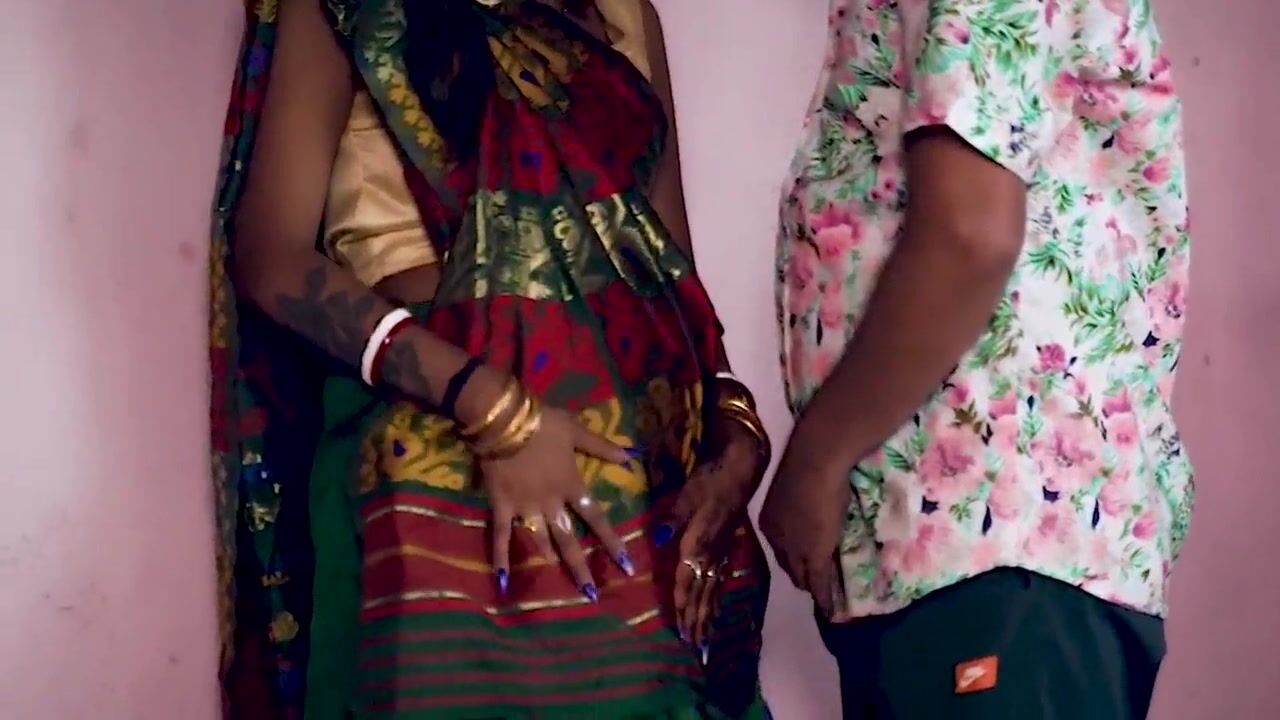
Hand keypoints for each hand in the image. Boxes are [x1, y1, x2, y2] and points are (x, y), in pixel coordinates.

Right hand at [482, 404, 633, 600]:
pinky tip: (503, 579)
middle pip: (570, 540)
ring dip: (549, 561)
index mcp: (572, 485)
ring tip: (556, 582)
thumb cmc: (543, 424)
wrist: (505, 421)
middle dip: (581, 567)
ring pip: (540, 541)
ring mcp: (526, 507)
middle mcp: (552, 503)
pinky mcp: (502, 505)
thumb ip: (601, 446)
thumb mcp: (576, 430)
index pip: (597, 519)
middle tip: (591, 593)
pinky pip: (502, 535)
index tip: (627, 567)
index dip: (612, 543)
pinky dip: (501, 556)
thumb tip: (629, 458)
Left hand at [666, 421, 763, 651]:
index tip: (681, 629)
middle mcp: (711, 553)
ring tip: (706, 639)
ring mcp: (722, 553)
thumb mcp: (687, 495)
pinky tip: (717, 612)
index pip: (687, 580)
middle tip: (694, 647)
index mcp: (699, 542)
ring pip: (713, 591)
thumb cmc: (710, 480)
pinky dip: (718, 600)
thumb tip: (660, 536)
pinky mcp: (728, 549)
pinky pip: (722, 581)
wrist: (740, 471)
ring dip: (708, 617)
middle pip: (702, 594)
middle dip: (697, 621)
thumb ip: (674, 518)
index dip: (683, 605)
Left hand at [758, 420, 851, 618]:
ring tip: (823, 599)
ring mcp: (795, 548)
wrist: (816, 460)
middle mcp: (777, 537)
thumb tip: (815, 504)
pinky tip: (829, 609)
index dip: (792, 557)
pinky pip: (819, 582)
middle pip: (787, 564)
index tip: (802, 564)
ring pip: (802, 576)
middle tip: (814, 584)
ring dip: (812, 587)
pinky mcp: (815, 554)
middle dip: (799, 575)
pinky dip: (824, 597)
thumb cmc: (810, 462)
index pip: (780, 547)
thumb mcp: (799, 487)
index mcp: (770, 519)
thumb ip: (802, 502)